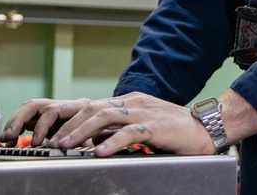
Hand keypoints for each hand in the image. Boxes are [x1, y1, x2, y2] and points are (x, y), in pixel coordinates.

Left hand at [0, 93, 216, 156]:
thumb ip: (116, 130)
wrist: (206, 127)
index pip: (89, 106)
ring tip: (66, 147)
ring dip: (82, 132)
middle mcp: (131, 103)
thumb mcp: (139, 128)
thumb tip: (90, 140)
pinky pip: (130, 132)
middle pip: (92, 109)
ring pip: (106, 117)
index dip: (67, 119)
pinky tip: (99, 152)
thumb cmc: (173, 131)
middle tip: (50, 143)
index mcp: (126, 103)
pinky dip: (112, 142)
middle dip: (68, 126)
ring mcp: (144, 112)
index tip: (50, 135)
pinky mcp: (156, 126)